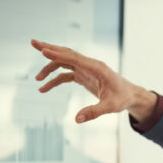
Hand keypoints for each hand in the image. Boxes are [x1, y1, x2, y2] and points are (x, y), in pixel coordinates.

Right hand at [30, 40, 157, 122]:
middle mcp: (90, 65)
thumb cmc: (122, 98)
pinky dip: (54, 80)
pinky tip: (44, 88)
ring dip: (49, 67)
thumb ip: (94, 112)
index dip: (58, 54)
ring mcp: (85, 70)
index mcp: (97, 67)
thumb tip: (77, 119)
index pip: (74, 58)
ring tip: (37, 79)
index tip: (43, 50)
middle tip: (32, 43)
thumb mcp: (111, 107)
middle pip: (66, 53)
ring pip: (64, 63)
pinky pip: (65, 75)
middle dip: (49, 48)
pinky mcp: (83, 76)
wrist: (130, 95)